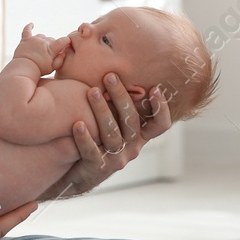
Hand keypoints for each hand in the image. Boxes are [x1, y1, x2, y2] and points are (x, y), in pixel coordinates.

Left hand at [13, 23, 67, 74]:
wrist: (24, 69)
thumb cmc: (39, 70)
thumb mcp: (52, 68)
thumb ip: (60, 60)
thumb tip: (63, 53)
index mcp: (51, 48)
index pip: (62, 41)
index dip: (66, 42)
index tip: (67, 44)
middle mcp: (43, 41)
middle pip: (51, 39)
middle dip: (52, 45)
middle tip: (48, 55)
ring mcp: (34, 39)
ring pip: (42, 36)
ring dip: (43, 41)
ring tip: (40, 50)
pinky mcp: (25, 39)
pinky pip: (27, 30)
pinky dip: (29, 27)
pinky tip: (31, 24)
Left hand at [40, 75, 171, 199]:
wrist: (77, 173)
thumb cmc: (96, 137)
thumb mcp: (113, 123)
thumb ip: (118, 104)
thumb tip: (115, 67)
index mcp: (139, 135)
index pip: (161, 125)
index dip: (161, 109)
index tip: (155, 88)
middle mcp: (132, 148)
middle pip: (132, 121)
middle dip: (121, 96)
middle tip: (110, 76)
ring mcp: (116, 159)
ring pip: (112, 133)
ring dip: (102, 111)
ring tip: (91, 92)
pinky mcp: (97, 168)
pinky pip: (92, 151)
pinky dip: (85, 137)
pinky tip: (77, 124)